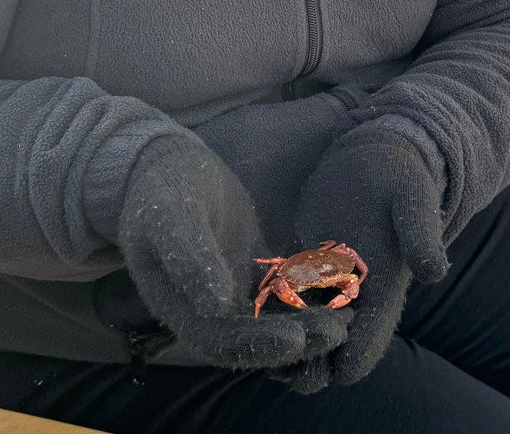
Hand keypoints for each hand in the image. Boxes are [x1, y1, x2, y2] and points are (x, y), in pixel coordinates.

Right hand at [117, 136, 349, 369]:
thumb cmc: (162, 188)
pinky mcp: (252, 270)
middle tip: (338, 330)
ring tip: (347, 317)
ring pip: (273, 319)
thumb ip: (189, 260)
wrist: (167, 163)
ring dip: (308, 323)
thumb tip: (216, 307)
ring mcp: (231, 289)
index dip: (259, 346)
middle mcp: (206, 308)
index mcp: (180, 305)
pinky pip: (283, 290)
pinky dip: (310, 294)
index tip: (297, 338)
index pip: (220, 342)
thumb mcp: (170, 218)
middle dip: (296, 340)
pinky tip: (341, 288)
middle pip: (254, 338)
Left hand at [273, 129, 447, 391]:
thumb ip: (422, 233)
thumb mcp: (413, 198)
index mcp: (381, 295)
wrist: (376, 156)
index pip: (362, 352)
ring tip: (251, 339)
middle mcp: (353, 300)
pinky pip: (282, 306)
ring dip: (281, 345)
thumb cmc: (398, 176)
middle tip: (270, 356)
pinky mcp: (302, 267)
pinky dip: (267, 315)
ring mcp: (325, 286)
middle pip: (327, 358)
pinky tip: (244, 310)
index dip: (338, 362)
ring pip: (301, 337)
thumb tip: (433, 272)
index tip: (312, 348)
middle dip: (302, 366)